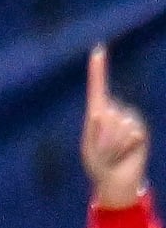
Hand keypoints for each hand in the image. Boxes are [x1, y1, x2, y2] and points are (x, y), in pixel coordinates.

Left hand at [88, 46, 148, 208]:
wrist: (117, 178)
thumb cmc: (98, 164)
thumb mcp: (89, 150)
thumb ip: (94, 132)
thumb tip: (102, 113)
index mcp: (97, 113)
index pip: (98, 87)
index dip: (98, 69)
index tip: (98, 49)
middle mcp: (115, 111)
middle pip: (106, 116)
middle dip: (101, 138)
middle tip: (102, 151)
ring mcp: (129, 119)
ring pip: (119, 126)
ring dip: (112, 145)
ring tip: (112, 154)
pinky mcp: (140, 130)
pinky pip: (132, 134)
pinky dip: (124, 148)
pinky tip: (124, 153)